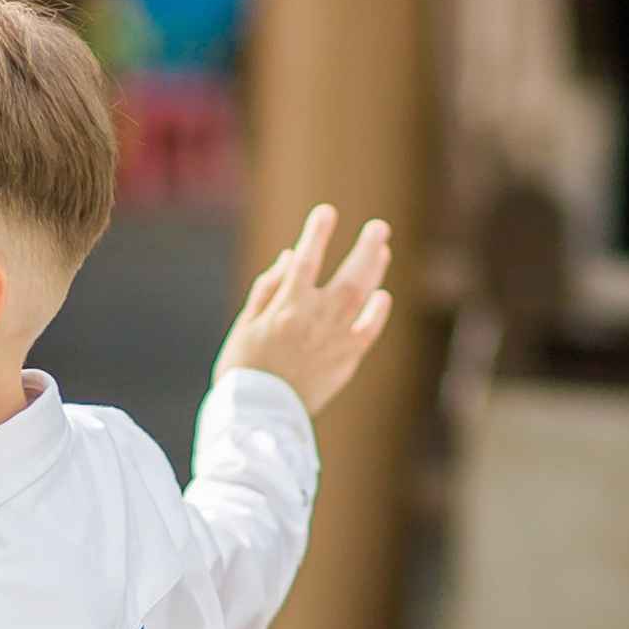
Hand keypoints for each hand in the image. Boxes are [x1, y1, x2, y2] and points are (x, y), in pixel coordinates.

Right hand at [215, 208, 390, 415]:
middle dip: (365, 247)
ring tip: (383, 250)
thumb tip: (290, 256)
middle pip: (348, 275)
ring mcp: (335, 339)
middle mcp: (316, 319)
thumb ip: (268, 288)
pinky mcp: (346, 360)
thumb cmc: (244, 369)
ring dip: (376, 271)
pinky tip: (382, 296)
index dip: (317, 234)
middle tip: (379, 226)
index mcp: (287, 307)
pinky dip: (377, 312)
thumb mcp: (246, 324)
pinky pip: (368, 331)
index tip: (327, 212)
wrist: (259, 416)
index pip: (306, 260)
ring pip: (363, 298)